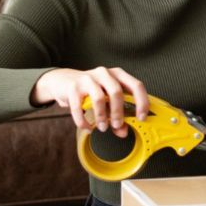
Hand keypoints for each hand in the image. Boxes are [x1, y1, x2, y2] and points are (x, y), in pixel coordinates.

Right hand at [31, 66, 149, 135]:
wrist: (63, 81)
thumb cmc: (91, 92)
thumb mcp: (107, 102)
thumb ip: (116, 115)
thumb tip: (123, 132)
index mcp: (118, 74)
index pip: (136, 85)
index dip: (142, 102)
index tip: (142, 118)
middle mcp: (104, 73)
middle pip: (117, 92)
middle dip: (118, 112)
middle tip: (117, 126)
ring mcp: (88, 78)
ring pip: (99, 98)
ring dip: (102, 117)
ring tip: (102, 128)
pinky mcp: (73, 87)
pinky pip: (79, 107)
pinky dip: (84, 121)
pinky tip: (87, 128)